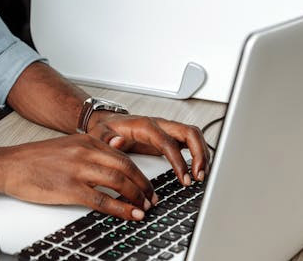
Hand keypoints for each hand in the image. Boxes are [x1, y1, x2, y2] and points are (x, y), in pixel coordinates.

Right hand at [0, 135, 154, 220]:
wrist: (9, 165)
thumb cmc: (34, 160)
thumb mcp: (66, 147)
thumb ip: (89, 152)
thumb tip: (112, 164)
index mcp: (85, 141)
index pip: (123, 154)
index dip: (139, 172)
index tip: (147, 184)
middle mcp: (84, 152)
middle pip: (125, 167)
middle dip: (143, 185)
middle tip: (152, 198)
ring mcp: (78, 169)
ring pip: (119, 181)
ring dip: (136, 197)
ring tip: (144, 208)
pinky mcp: (70, 188)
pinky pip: (103, 200)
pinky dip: (121, 208)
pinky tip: (130, 214)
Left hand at [89, 114, 208, 186]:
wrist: (108, 124)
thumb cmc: (106, 129)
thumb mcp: (100, 134)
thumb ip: (107, 139)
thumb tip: (117, 142)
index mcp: (145, 126)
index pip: (168, 141)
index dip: (178, 160)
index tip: (184, 178)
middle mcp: (159, 125)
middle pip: (189, 132)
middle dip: (199, 154)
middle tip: (199, 176)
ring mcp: (166, 130)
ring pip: (193, 136)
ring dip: (202, 155)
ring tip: (201, 176)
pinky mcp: (169, 137)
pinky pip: (190, 142)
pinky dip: (198, 155)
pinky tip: (198, 170)